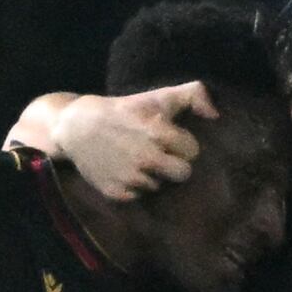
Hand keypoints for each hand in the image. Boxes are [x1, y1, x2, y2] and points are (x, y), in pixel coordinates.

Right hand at [37, 81, 209, 200]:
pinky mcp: (116, 192)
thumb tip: (216, 115)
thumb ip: (193, 95)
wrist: (75, 126)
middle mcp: (145, 157)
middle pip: (183, 174)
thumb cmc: (123, 110)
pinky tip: (124, 170)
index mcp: (158, 132)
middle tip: (163, 156)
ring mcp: (130, 177)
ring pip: (159, 185)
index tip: (173, 140)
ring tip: (139, 160)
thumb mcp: (157, 96)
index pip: (193, 151)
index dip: (184, 145)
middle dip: (176, 165)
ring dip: (153, 175)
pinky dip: (134, 186)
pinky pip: (138, 196)